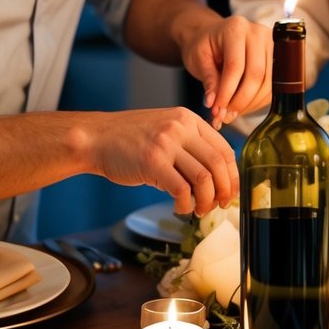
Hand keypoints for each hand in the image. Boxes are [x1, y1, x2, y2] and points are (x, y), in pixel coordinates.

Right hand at [89, 107, 238, 216]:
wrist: (95, 138)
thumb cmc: (129, 139)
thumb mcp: (165, 130)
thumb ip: (189, 145)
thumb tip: (214, 178)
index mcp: (188, 119)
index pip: (224, 149)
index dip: (232, 175)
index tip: (230, 192)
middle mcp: (180, 127)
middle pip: (218, 164)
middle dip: (223, 190)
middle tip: (219, 206)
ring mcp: (166, 144)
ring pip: (203, 178)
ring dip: (206, 200)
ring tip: (199, 210)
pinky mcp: (152, 162)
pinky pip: (181, 189)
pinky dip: (186, 204)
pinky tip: (180, 208)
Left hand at [181, 14, 271, 127]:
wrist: (212, 33)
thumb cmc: (203, 44)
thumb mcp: (198, 59)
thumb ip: (208, 80)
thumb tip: (214, 105)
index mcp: (235, 29)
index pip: (236, 66)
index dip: (227, 92)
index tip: (216, 110)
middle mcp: (258, 33)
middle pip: (257, 75)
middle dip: (241, 100)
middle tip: (225, 115)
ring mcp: (272, 44)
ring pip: (268, 83)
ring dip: (250, 103)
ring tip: (232, 112)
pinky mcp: (278, 57)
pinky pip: (273, 85)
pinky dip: (258, 100)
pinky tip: (243, 105)